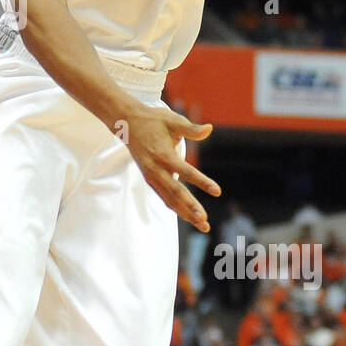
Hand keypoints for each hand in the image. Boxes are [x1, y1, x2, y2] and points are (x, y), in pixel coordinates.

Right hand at [122, 106, 220, 231]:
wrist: (127, 124)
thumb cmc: (153, 120)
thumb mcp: (172, 120)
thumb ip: (191, 129)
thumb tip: (209, 129)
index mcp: (163, 154)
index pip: (185, 171)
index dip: (202, 182)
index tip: (217, 191)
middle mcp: (156, 169)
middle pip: (175, 192)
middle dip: (190, 207)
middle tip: (205, 221)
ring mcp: (151, 176)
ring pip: (170, 198)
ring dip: (186, 212)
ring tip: (203, 225)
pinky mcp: (150, 179)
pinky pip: (164, 196)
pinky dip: (175, 207)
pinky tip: (187, 216)